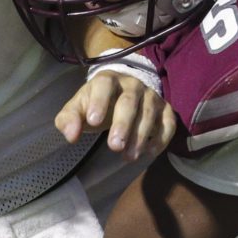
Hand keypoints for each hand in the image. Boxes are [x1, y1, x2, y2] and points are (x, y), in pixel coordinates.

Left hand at [55, 70, 176, 160]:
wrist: (120, 93)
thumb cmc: (96, 103)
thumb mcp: (78, 108)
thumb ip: (68, 120)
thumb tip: (70, 135)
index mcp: (107, 80)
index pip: (104, 85)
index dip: (100, 101)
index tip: (93, 122)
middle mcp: (132, 84)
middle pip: (129, 101)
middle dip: (123, 124)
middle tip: (114, 147)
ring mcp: (150, 95)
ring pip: (149, 113)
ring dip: (140, 136)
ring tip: (128, 157)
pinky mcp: (165, 108)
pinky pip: (168, 121)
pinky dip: (162, 137)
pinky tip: (150, 152)